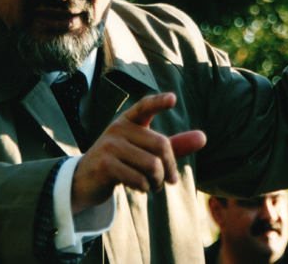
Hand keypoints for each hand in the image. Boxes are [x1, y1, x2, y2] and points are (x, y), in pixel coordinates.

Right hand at [70, 93, 206, 213]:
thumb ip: (173, 145)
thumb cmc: (120, 162)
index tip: (172, 98)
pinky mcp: (105, 165)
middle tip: (168, 180)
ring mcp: (110, 145)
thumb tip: (203, 137)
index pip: (145, 106)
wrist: (84, 180)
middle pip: (161, 145)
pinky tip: (139, 187)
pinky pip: (139, 179)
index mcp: (128, 120)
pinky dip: (145, 188)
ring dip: (158, 182)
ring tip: (152, 185)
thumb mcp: (144, 151)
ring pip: (152, 165)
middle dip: (169, 168)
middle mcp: (118, 128)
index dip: (159, 103)